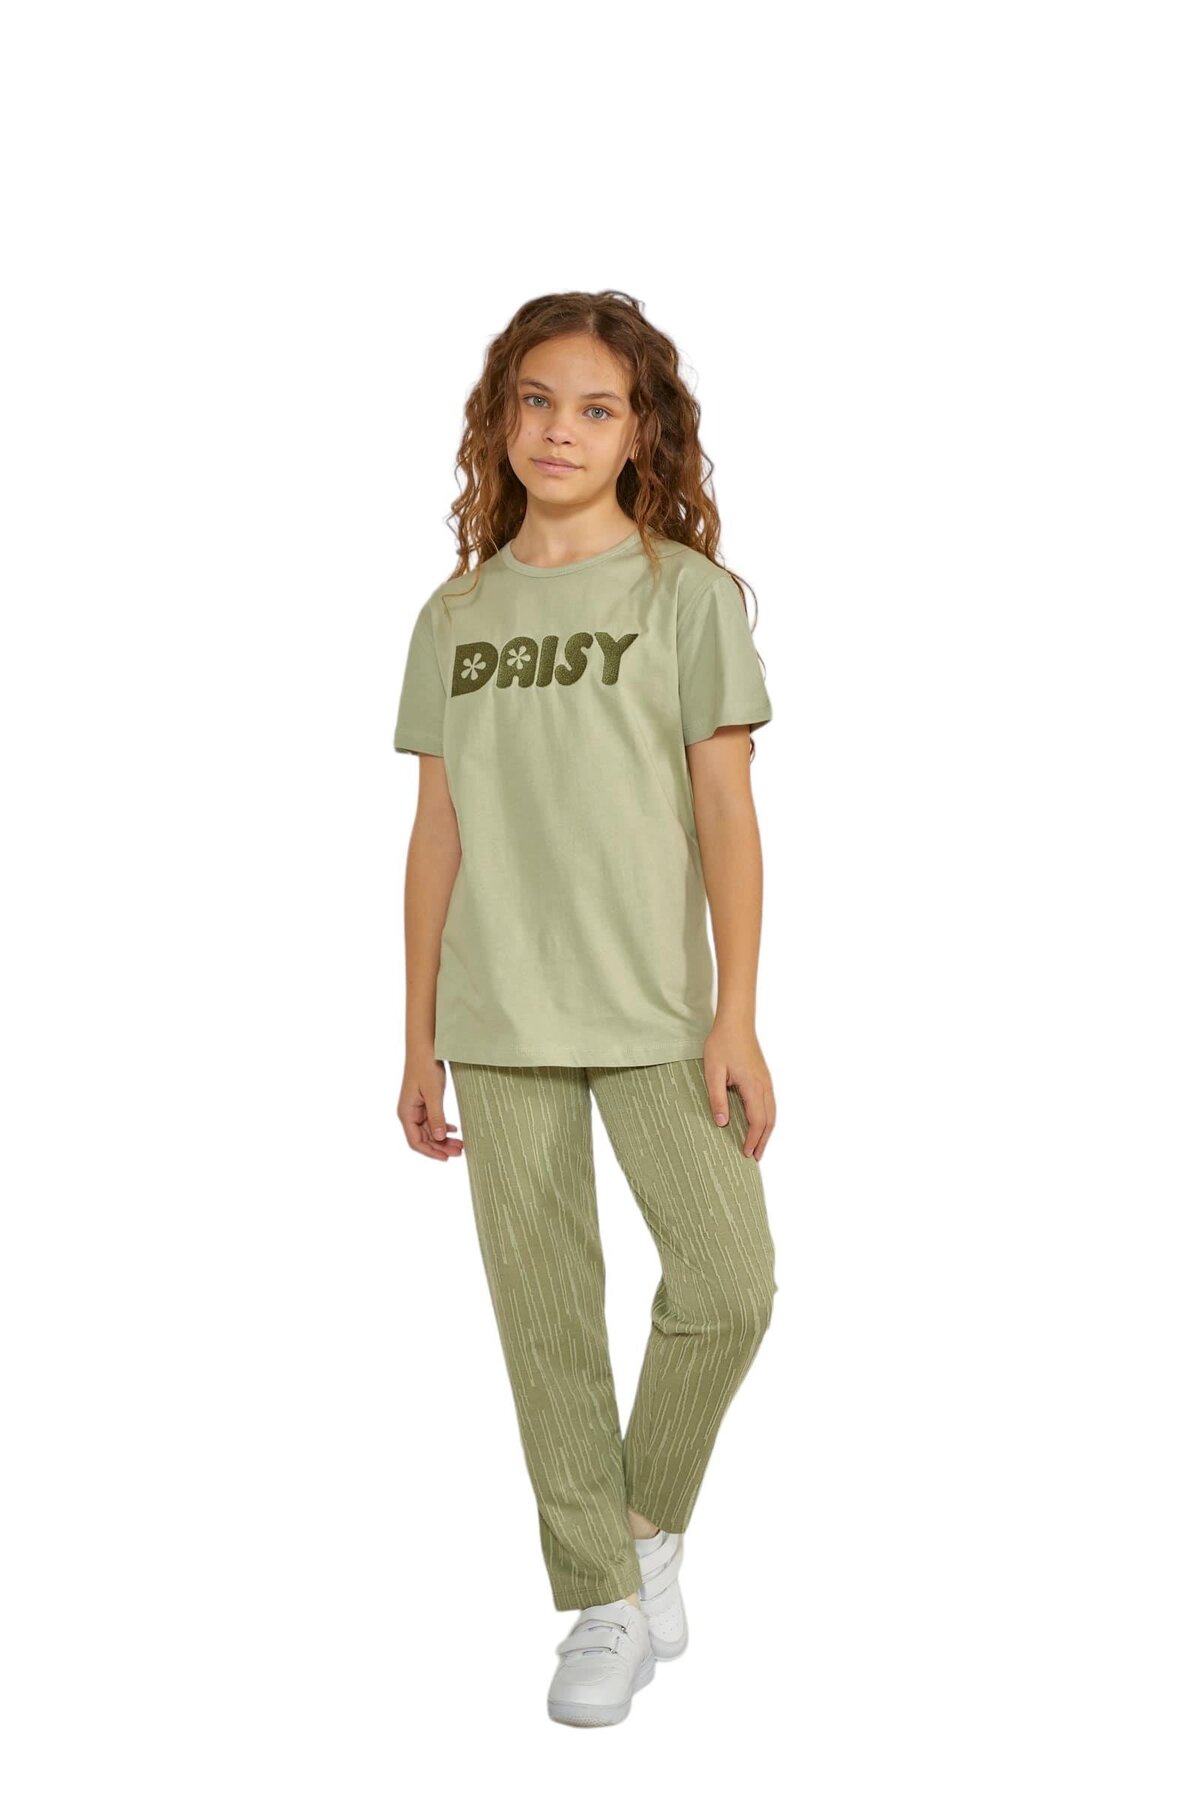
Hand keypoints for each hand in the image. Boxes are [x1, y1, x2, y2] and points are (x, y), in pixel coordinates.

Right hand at [397, 1056, 463, 1160]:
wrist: (425, 1046)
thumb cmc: (426, 1066)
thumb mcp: (433, 1093)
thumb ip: (436, 1116)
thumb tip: (439, 1137)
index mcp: (406, 1113)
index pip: (416, 1142)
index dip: (431, 1152)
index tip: (447, 1158)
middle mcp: (409, 1113)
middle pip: (424, 1138)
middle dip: (440, 1147)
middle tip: (460, 1151)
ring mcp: (417, 1108)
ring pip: (429, 1130)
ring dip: (443, 1138)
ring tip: (460, 1144)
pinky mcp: (424, 1101)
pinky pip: (432, 1120)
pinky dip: (442, 1127)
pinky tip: (453, 1130)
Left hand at [702, 1022, 774, 1160]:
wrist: (736, 1022)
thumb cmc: (722, 1044)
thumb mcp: (713, 1071)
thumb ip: (717, 1098)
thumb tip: (722, 1123)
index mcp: (752, 1086)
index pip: (757, 1120)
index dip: (752, 1139)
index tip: (746, 1153)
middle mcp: (764, 1085)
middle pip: (769, 1120)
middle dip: (763, 1141)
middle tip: (755, 1157)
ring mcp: (766, 1081)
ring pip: (773, 1112)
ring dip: (767, 1131)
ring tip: (759, 1146)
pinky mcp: (764, 1077)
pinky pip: (770, 1103)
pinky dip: (768, 1119)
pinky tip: (760, 1124)